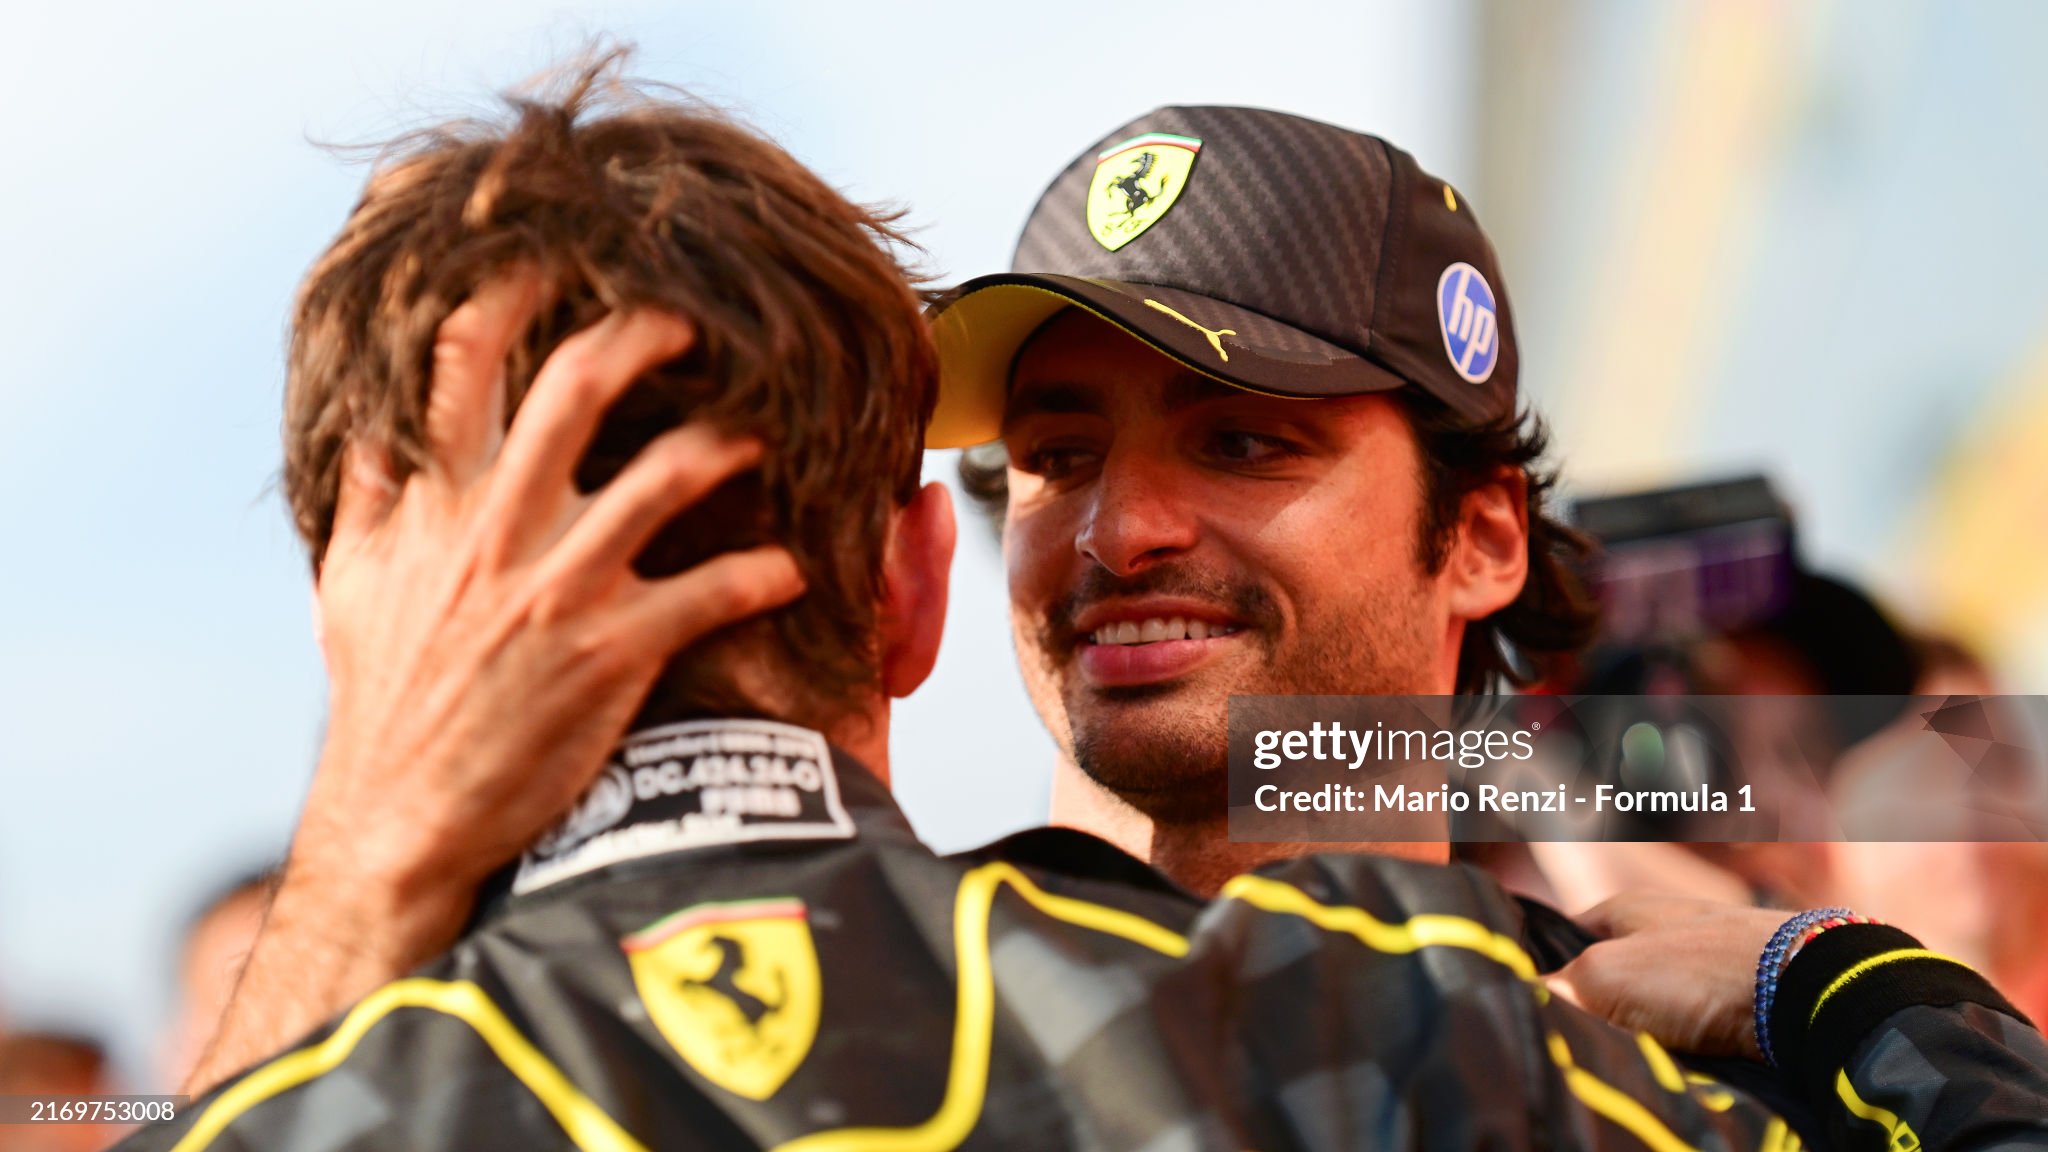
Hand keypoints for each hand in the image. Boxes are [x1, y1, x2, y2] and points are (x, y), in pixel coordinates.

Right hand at [187, 274, 802, 1092]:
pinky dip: (766, 570)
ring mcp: (561, 588)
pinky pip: (716, 588)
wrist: (406, 820)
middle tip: (692, 318)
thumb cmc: (384, 697)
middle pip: (578, 384)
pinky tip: (792, 567)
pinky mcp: (617, 653)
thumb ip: (372, 489)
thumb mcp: (349, 581)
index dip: (509, 289)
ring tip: (763, 434)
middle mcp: (497, 528)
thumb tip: (375, 410)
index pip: (461, 361)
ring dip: (731, 441)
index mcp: (433, 502)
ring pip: (668, 473)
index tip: (550, 254)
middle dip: (645, 331)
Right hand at [1547, 892, 1780, 1060]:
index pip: (1562, 938)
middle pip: (1608, 978)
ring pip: (1652, 1008)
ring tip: (1635, 1057)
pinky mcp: (1743, 999)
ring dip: (1642, 1035)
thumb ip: (1560, 987)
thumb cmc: (1697, 971)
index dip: (1543, 972)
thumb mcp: (1605, 975)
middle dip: (1594, 1011)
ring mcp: (1706, 963)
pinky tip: (1679, 1063)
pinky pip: (1695, 1028)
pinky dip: (1684, 1047)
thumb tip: (1532, 1001)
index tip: (1534, 1010)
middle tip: (1581, 1043)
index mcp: (1624, 908)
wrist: (1804, 992)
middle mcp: (1664, 930)